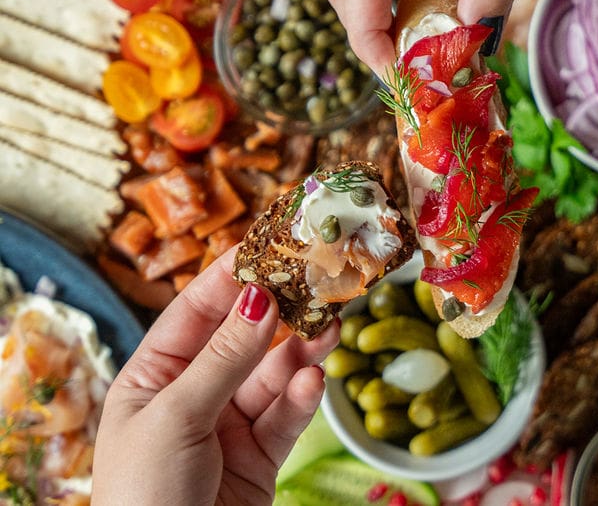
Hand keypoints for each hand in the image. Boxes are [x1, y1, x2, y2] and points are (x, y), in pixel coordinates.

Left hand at [92, 248, 338, 505]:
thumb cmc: (144, 497)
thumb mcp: (176, 418)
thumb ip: (224, 359)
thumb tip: (259, 296)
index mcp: (151, 378)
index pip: (196, 312)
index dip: (232, 276)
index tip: (270, 241)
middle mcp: (192, 395)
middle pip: (244, 339)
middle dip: (280, 311)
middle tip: (318, 278)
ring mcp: (229, 426)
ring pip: (274, 375)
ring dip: (301, 351)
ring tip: (330, 325)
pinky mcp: (261, 456)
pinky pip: (286, 416)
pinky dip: (303, 397)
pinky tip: (315, 381)